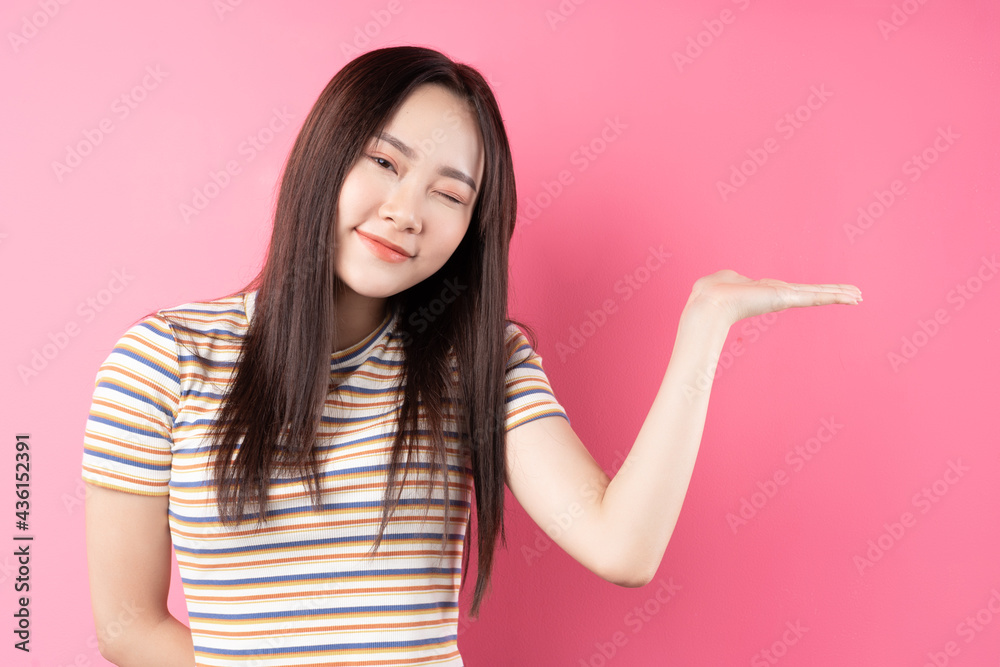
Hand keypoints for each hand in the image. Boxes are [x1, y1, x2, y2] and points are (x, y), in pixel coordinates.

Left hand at [685, 269, 861, 327]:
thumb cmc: (712, 291)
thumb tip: (731, 278)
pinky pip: (816, 297)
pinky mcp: (787, 299)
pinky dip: (834, 297)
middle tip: (854, 295)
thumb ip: (734, 278)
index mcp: (766, 290)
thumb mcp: (726, 279)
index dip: (812, 290)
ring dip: (840, 295)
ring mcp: (784, 298)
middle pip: (812, 293)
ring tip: (859, 297)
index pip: (795, 290)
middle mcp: (779, 295)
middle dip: (833, 293)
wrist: (710, 302)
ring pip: (818, 295)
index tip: (824, 291)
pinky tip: (852, 298)